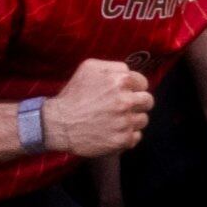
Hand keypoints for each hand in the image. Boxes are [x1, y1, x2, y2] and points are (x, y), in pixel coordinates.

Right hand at [43, 58, 157, 161]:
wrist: (58, 124)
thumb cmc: (73, 94)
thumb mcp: (89, 68)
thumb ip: (114, 66)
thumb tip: (130, 72)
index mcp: (121, 81)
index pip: (143, 83)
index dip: (134, 88)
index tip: (125, 93)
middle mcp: (126, 101)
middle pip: (148, 101)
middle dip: (138, 103)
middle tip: (123, 107)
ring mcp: (126, 122)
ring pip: (143, 119)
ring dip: (133, 119)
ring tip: (116, 120)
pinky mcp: (122, 140)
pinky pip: (137, 136)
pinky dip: (128, 135)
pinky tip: (115, 132)